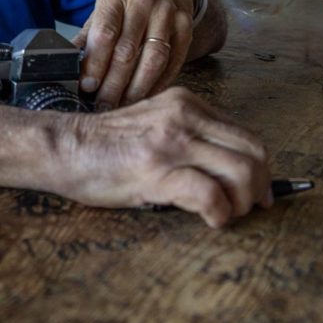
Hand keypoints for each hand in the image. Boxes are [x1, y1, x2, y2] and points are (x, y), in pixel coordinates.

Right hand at [64, 87, 271, 227]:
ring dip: (243, 202)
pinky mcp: (158, 170)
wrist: (62, 148)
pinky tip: (209, 219)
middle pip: (253, 152)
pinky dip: (220, 213)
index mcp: (185, 103)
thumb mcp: (155, 125)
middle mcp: (184, 116)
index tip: (256, 192)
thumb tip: (228, 172)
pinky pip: (211, 195)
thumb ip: (189, 136)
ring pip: (241, 171)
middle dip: (260, 187)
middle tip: (249, 208)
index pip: (246, 135)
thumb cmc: (104, 145)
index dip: (260, 169)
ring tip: (226, 214)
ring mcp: (172, 142)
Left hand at [73, 0, 197, 108]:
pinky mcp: (186, 28)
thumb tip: (65, 67)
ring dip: (137, 89)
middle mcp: (143, 1)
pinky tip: (145, 97)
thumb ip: (86, 39)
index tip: (88, 87)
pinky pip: (173, 63)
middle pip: (127, 51)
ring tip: (123, 106)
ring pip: (153, 60)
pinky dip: (158, 84)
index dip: (95, 64)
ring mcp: (168, 14)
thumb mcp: (103, 13)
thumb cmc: (127, 6)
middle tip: (103, 105)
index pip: (104, 34)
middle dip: (113, 84)